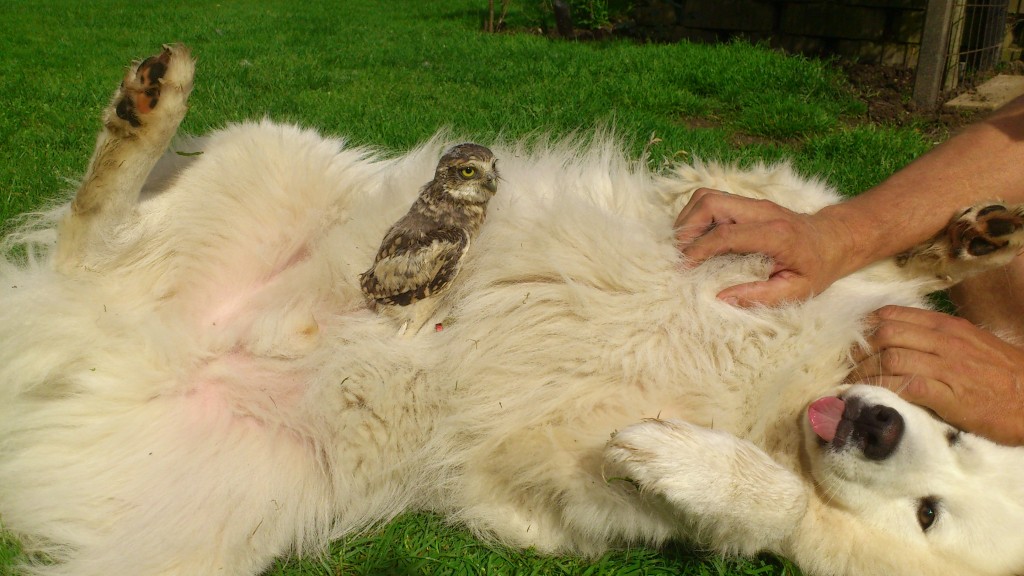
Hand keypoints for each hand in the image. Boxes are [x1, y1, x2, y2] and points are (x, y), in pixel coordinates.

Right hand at [674, 188, 850, 305]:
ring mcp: (753, 203)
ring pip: (707, 196)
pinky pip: (712, 201)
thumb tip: (721, 298)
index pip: (725, 233)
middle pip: (710, 202)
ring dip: (687, 220)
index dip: (698, 250)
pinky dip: (696, 217)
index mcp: (775, 234)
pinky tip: (696, 239)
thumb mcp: (798, 290)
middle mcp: (761, 211)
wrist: (835, 239)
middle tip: (679, 256)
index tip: (683, 269)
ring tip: (683, 247)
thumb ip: (760, 295)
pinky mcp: (746, 203)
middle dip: (686, 227)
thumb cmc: (818, 267)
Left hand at [850, 305, 1023, 445]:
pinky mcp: (951, 394)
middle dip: (858, 351)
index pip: (892, 315)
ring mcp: (947, 366)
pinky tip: (870, 397)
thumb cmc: (1003, 374)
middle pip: (884, 333)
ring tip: (850, 385)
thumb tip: (899, 341)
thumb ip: (937, 339)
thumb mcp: (971, 344)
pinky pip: (905, 385)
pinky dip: (882, 390)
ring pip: (890, 358)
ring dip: (864, 372)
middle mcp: (944, 340)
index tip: (850, 343)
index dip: (864, 328)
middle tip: (844, 367)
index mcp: (947, 326)